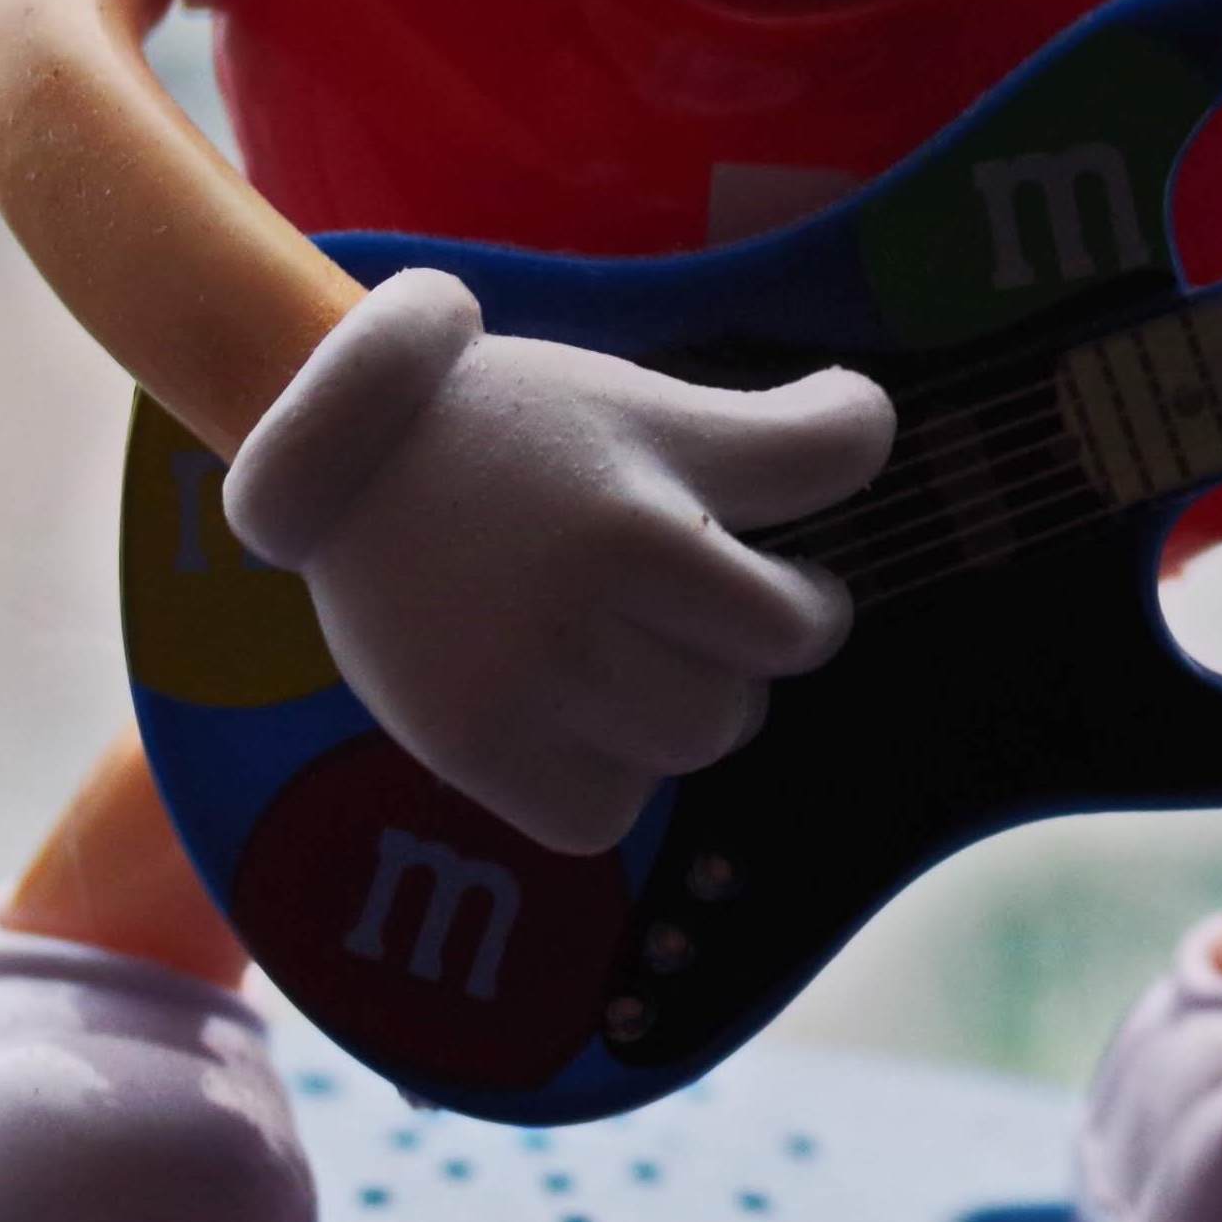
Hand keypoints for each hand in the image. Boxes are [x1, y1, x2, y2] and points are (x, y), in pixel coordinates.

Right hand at [220, 269, 883, 853]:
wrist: (344, 457)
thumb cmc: (525, 426)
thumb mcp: (659, 407)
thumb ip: (785, 437)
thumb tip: (877, 422)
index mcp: (640, 528)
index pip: (804, 616)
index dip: (814, 593)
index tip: (788, 571)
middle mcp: (578, 615)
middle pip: (759, 683)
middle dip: (751, 644)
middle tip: (703, 609)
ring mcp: (519, 689)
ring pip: (693, 745)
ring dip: (692, 704)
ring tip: (641, 649)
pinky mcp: (468, 748)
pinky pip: (602, 813)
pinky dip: (615, 776)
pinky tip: (585, 711)